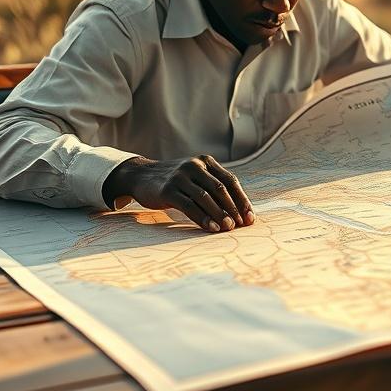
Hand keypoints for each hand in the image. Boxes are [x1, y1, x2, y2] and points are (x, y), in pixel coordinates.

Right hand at [103, 155, 253, 231]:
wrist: (141, 176)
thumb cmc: (175, 181)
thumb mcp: (195, 176)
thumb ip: (213, 187)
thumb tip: (238, 213)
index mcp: (206, 161)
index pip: (230, 181)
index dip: (242, 200)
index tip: (250, 218)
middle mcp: (194, 166)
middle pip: (221, 189)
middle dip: (233, 209)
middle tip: (241, 225)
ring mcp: (180, 177)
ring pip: (206, 198)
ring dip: (220, 215)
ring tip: (228, 229)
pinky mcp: (168, 190)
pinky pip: (189, 206)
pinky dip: (202, 218)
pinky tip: (211, 228)